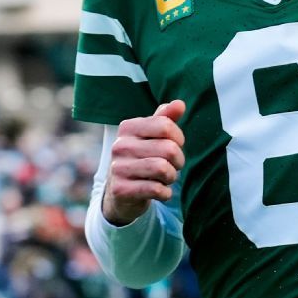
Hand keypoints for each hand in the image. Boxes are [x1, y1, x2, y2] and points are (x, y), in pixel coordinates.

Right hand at [102, 100, 185, 225]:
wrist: (121, 193)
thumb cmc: (143, 158)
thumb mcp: (152, 136)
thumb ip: (166, 118)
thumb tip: (180, 104)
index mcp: (127, 127)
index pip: (166, 125)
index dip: (179, 138)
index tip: (175, 145)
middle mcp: (119, 146)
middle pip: (168, 148)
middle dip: (178, 160)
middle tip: (173, 166)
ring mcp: (118, 168)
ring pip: (163, 169)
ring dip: (172, 177)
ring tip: (166, 178)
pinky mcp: (120, 190)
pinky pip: (156, 189)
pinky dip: (165, 193)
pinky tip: (160, 191)